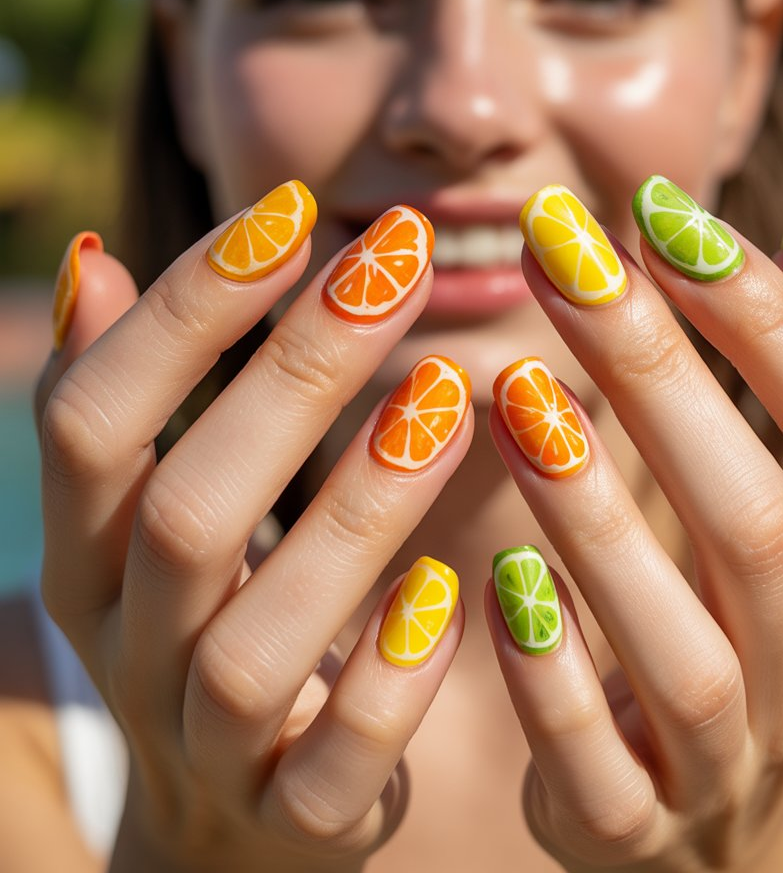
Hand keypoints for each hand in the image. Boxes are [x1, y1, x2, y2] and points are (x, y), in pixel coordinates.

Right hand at [36, 187, 469, 872]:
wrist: (229, 818)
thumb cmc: (214, 612)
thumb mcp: (153, 512)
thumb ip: (134, 399)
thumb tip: (93, 261)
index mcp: (88, 556)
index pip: (90, 421)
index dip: (184, 312)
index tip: (294, 209)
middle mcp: (128, 648)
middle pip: (186, 509)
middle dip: (294, 371)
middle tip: (399, 260)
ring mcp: (207, 746)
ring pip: (256, 642)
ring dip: (355, 512)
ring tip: (450, 395)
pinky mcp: (298, 818)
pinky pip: (336, 771)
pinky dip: (390, 681)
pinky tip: (456, 589)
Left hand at [487, 182, 782, 871]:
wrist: (703, 841)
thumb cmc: (727, 629)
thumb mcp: (772, 522)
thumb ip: (779, 399)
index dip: (773, 327)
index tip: (663, 215)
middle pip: (758, 522)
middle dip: (661, 373)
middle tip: (563, 254)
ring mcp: (723, 763)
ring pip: (687, 650)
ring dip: (600, 516)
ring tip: (517, 393)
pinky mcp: (627, 829)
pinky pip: (596, 769)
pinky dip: (551, 675)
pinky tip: (494, 582)